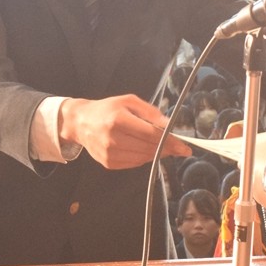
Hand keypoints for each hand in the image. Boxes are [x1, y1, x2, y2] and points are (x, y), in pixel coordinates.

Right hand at [59, 95, 190, 169]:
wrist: (81, 122)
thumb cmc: (108, 109)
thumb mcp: (128, 101)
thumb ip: (150, 112)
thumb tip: (168, 125)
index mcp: (118, 120)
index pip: (150, 134)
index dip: (170, 141)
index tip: (184, 146)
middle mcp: (112, 139)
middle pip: (148, 148)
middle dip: (167, 149)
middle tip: (180, 148)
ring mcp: (109, 153)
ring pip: (143, 158)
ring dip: (157, 154)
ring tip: (163, 147)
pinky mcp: (108, 163)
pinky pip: (134, 163)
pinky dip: (144, 158)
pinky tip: (145, 149)